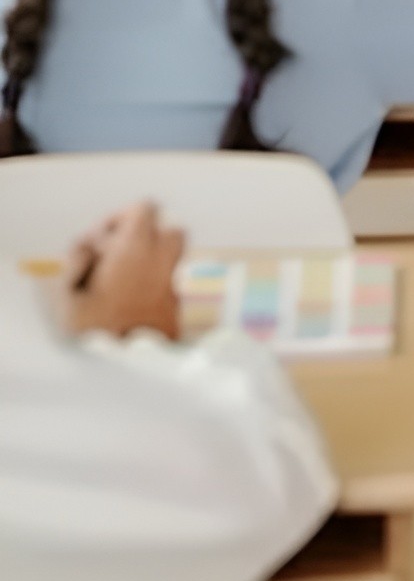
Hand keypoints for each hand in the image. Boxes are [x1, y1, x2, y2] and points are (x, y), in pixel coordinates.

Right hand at [63, 201, 184, 340]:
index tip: (104, 241)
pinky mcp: (179, 312)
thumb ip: (76, 258)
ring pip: (177, 260)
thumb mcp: (67, 290)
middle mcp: (164, 261)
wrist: (122, 372)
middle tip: (120, 260)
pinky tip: (135, 308)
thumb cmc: (91, 328)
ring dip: (156, 263)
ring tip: (128, 283)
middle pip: (171, 230)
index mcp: (137, 247)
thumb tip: (89, 247)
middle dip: (148, 239)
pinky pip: (175, 289)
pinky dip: (159, 290)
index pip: (145, 207)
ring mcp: (176, 286)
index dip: (122, 217)